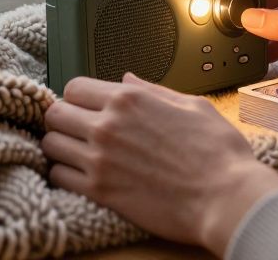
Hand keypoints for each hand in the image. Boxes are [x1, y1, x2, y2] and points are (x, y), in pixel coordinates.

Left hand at [42, 73, 277, 255]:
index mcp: (129, 99)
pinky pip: (58, 178)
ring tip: (77, 154)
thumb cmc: (218, 152)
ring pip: (51, 145)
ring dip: (61, 147)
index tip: (86, 108)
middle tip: (77, 131)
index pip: (74, 87)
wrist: (226, 198)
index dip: (78, 97)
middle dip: (63, 120)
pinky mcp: (100, 192)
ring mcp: (100, 159)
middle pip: (54, 113)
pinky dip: (64, 176)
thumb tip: (127, 80)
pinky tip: (81, 177)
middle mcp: (108, 125)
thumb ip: (153, 91)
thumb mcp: (192, 106)